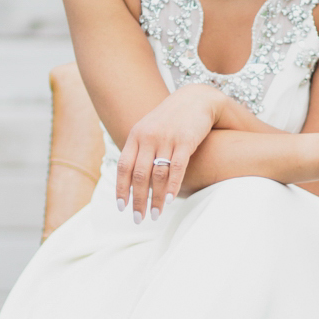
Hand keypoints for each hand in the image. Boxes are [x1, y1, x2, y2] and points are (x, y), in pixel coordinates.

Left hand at [116, 85, 224, 220]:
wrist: (196, 99)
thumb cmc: (172, 119)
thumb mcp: (150, 129)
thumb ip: (140, 150)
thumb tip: (132, 179)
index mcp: (136, 135)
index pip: (123, 166)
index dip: (121, 188)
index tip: (122, 207)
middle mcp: (148, 137)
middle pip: (139, 174)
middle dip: (138, 200)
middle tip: (138, 219)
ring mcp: (167, 138)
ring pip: (157, 174)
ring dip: (155, 198)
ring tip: (155, 215)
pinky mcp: (185, 141)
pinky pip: (176, 168)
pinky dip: (171, 186)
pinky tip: (168, 201)